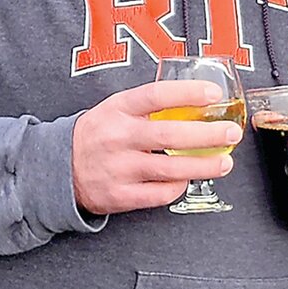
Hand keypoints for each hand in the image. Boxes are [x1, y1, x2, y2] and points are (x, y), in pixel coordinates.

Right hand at [72, 80, 242, 215]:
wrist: (57, 168)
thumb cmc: (97, 135)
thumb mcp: (114, 109)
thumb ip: (148, 105)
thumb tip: (196, 96)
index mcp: (117, 109)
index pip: (156, 95)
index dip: (188, 93)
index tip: (214, 93)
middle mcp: (118, 137)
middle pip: (170, 135)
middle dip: (208, 135)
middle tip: (231, 133)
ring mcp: (118, 168)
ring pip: (170, 168)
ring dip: (204, 166)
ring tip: (225, 162)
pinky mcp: (119, 195)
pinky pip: (159, 194)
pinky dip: (179, 187)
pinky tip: (188, 179)